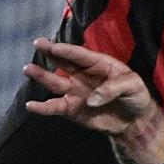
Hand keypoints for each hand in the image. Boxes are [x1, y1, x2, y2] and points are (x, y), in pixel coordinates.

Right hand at [22, 38, 156, 136]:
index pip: (81, 54)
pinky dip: (42, 108)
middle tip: (38, 43)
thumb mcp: (133, 85)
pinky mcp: (71, 109)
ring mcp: (75, 91)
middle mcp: (83, 74)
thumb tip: (91, 100)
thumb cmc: (136, 96)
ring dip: (41, 76)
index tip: (54, 46)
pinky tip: (30, 106)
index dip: (68, 50)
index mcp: (99, 63)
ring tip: (27, 69)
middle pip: (63, 61)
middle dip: (50, 52)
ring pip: (55, 82)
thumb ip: (113, 88)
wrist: (134, 120)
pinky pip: (54, 107)